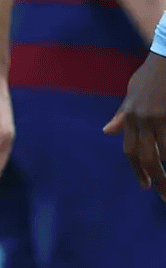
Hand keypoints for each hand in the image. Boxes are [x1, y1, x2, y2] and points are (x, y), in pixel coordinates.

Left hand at [104, 52, 165, 199]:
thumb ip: (122, 115)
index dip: (138, 170)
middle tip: (164, 196)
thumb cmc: (153, 71)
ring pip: (163, 151)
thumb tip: (108, 132)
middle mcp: (142, 118)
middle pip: (146, 156)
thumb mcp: (132, 92)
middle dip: (156, 178)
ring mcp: (159, 115)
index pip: (131, 151)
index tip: (145, 185)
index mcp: (131, 116)